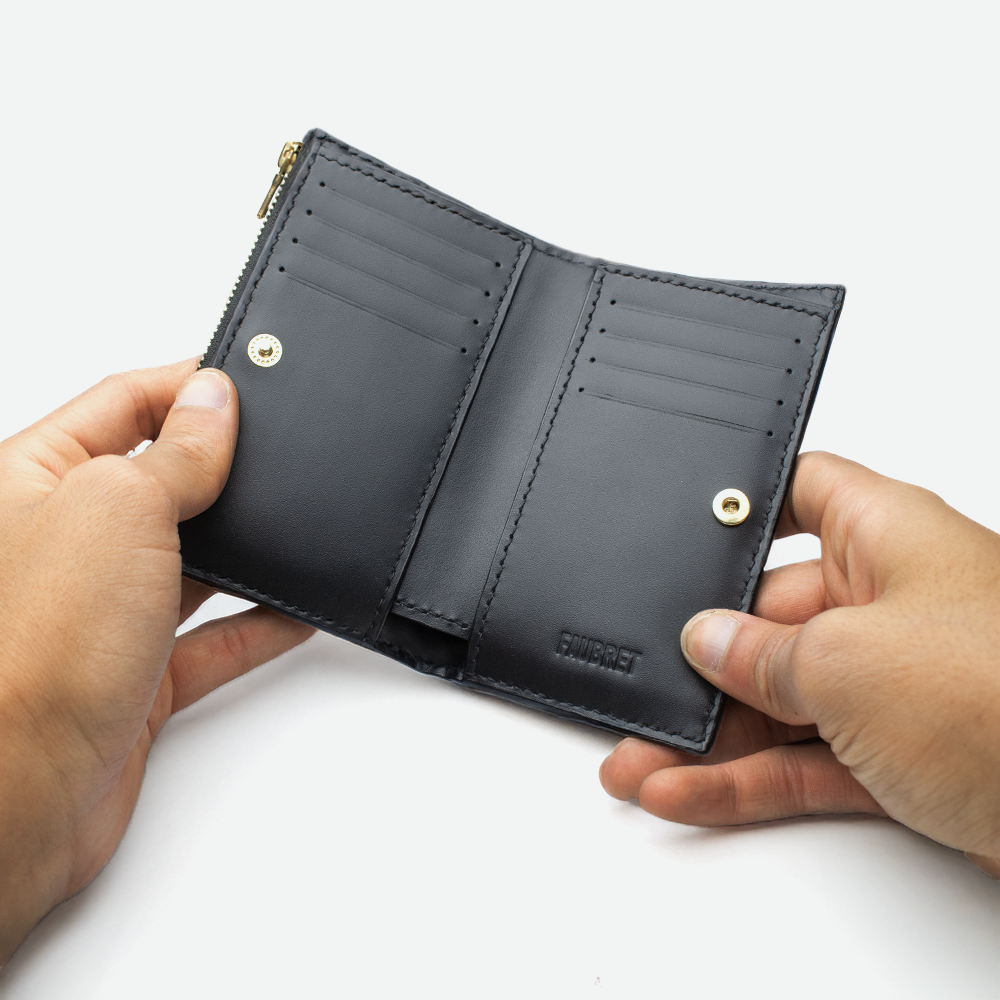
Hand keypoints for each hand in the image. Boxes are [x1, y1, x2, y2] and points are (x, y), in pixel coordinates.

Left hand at [0, 360, 313, 961]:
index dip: (186, 385)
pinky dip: (258, 623)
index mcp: (33, 479)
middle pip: (161, 479)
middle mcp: (65, 541)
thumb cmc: (32, 647)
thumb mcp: (116, 509)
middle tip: (283, 449)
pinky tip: (296, 610)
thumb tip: (214, 401)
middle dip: (223, 465)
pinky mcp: (136, 674)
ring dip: (246, 546)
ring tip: (298, 522)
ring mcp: (102, 610)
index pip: (122, 403)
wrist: (15, 791)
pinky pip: (212, 637)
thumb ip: (175, 454)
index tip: (248, 380)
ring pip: (192, 560)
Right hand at [600, 451, 999, 876]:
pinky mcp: (903, 753)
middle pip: (771, 615)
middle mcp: (891, 600)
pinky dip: (748, 780)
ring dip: (711, 735)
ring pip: (780, 699)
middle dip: (702, 659)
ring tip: (639, 762)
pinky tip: (689, 793)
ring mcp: (896, 681)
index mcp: (887, 537)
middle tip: (643, 690)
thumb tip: (708, 640)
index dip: (742, 506)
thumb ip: (762, 651)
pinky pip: (805, 759)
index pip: (801, 491)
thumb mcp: (849, 662)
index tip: (678, 532)